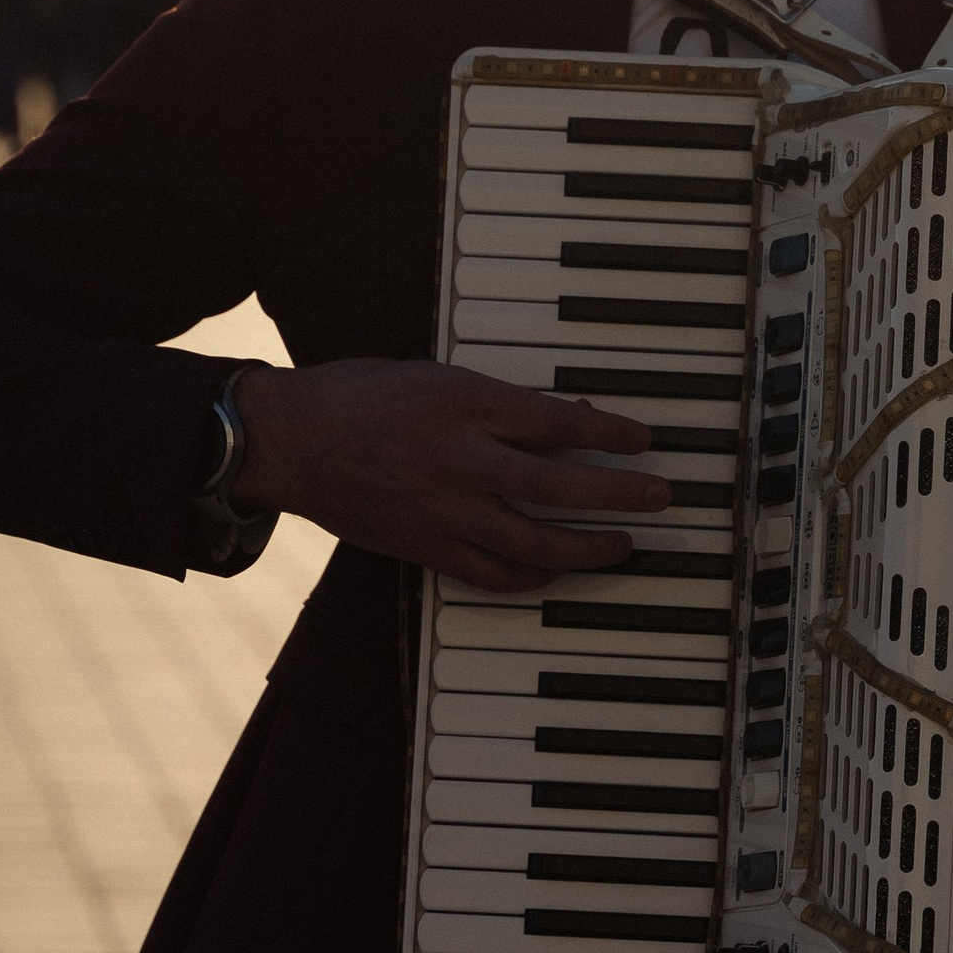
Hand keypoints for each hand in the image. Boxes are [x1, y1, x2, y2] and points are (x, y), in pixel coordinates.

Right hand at [232, 360, 668, 593]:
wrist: (291, 440)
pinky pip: (492, 575)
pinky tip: (556, 571)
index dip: (613, 435)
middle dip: (623, 495)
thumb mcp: (435, 375)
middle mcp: (461, 459)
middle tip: (661, 497)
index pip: (561, 423)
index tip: (645, 441)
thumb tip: (565, 417)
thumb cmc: (360, 396)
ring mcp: (444, 510)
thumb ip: (496, 400)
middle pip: (562, 487)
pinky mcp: (426, 547)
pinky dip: (532, 577)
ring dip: (590, 548)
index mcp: (465, 403)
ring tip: (623, 545)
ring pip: (536, 542)